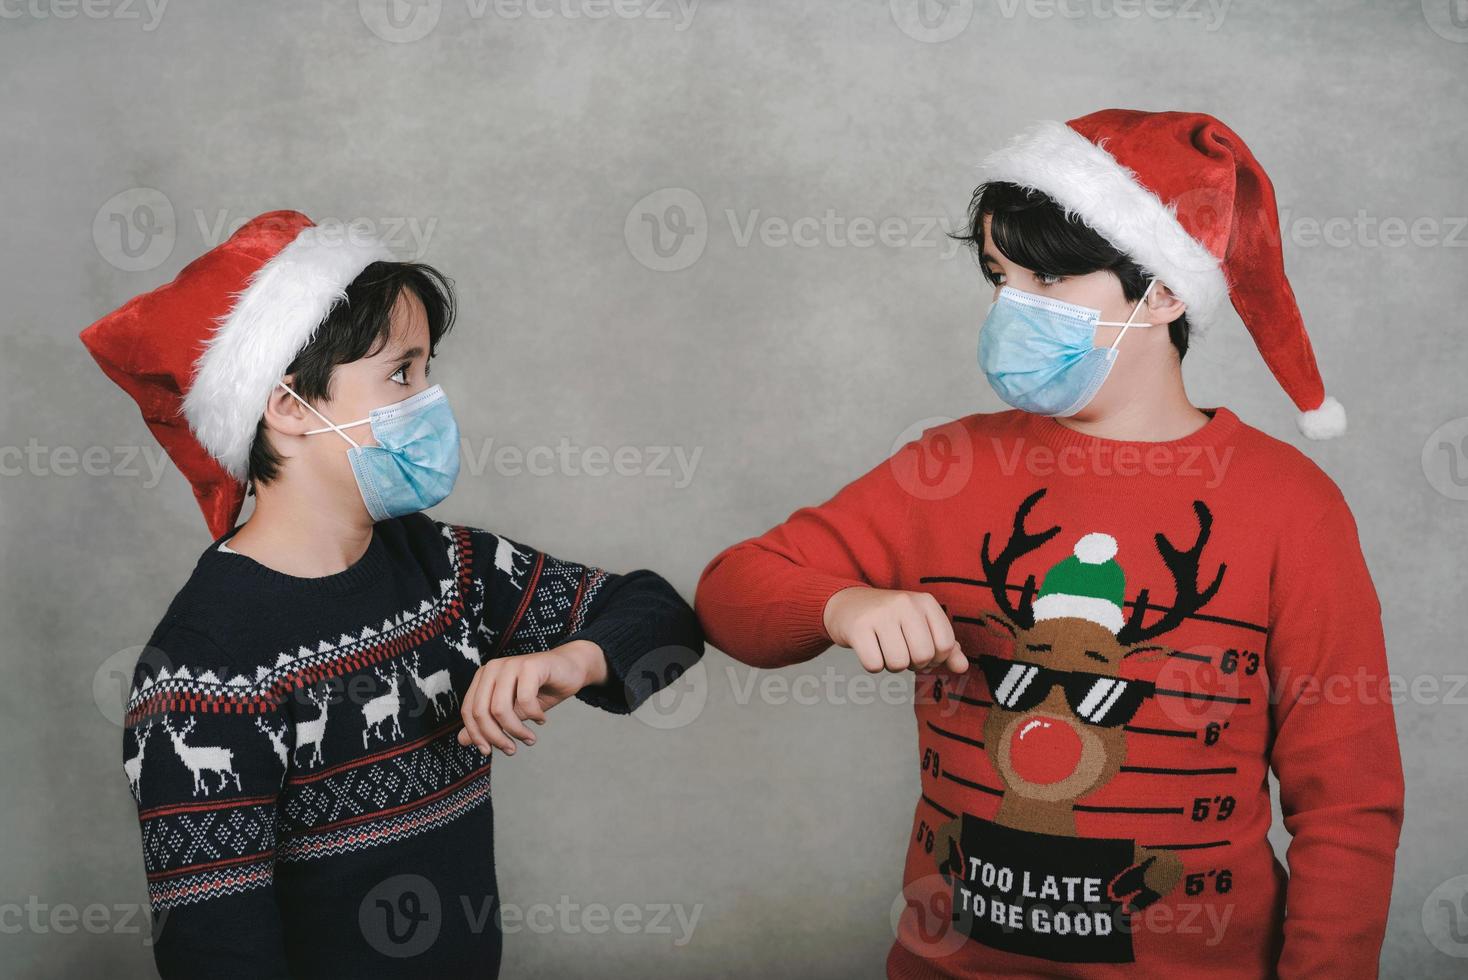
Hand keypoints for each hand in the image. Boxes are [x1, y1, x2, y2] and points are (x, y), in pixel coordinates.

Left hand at [456, 640, 608, 756]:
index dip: (476, 735)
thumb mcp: (512, 710)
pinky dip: (534, 715)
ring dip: (516, 730)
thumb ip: (488, 723)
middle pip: (482, 712)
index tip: (489, 752)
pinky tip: (541, 718)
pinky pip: (525, 700)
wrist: (570, 669)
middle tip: (511, 750)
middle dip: (496, 737)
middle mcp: (493, 668)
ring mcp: (511, 664)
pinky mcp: (530, 665)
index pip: (469, 710)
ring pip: (501, 709)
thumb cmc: (539, 690)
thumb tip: (462, 741)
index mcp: (483, 677)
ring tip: (530, 738)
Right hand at [822, 587, 966, 674]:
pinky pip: (874, 665)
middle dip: (913, 664)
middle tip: (901, 651)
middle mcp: (905, 603)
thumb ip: (946, 647)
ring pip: (898, 664)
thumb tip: (963, 667)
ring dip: (892, 666)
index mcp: (926, 601)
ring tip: (884, 649)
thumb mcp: (920, 626)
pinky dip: (873, 665)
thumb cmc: (890, 620)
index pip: (945, 645)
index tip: (920, 651)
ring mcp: (880, 613)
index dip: (935, 659)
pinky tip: (869, 649)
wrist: (846, 605)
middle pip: (923, 656)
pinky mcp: (858, 627)